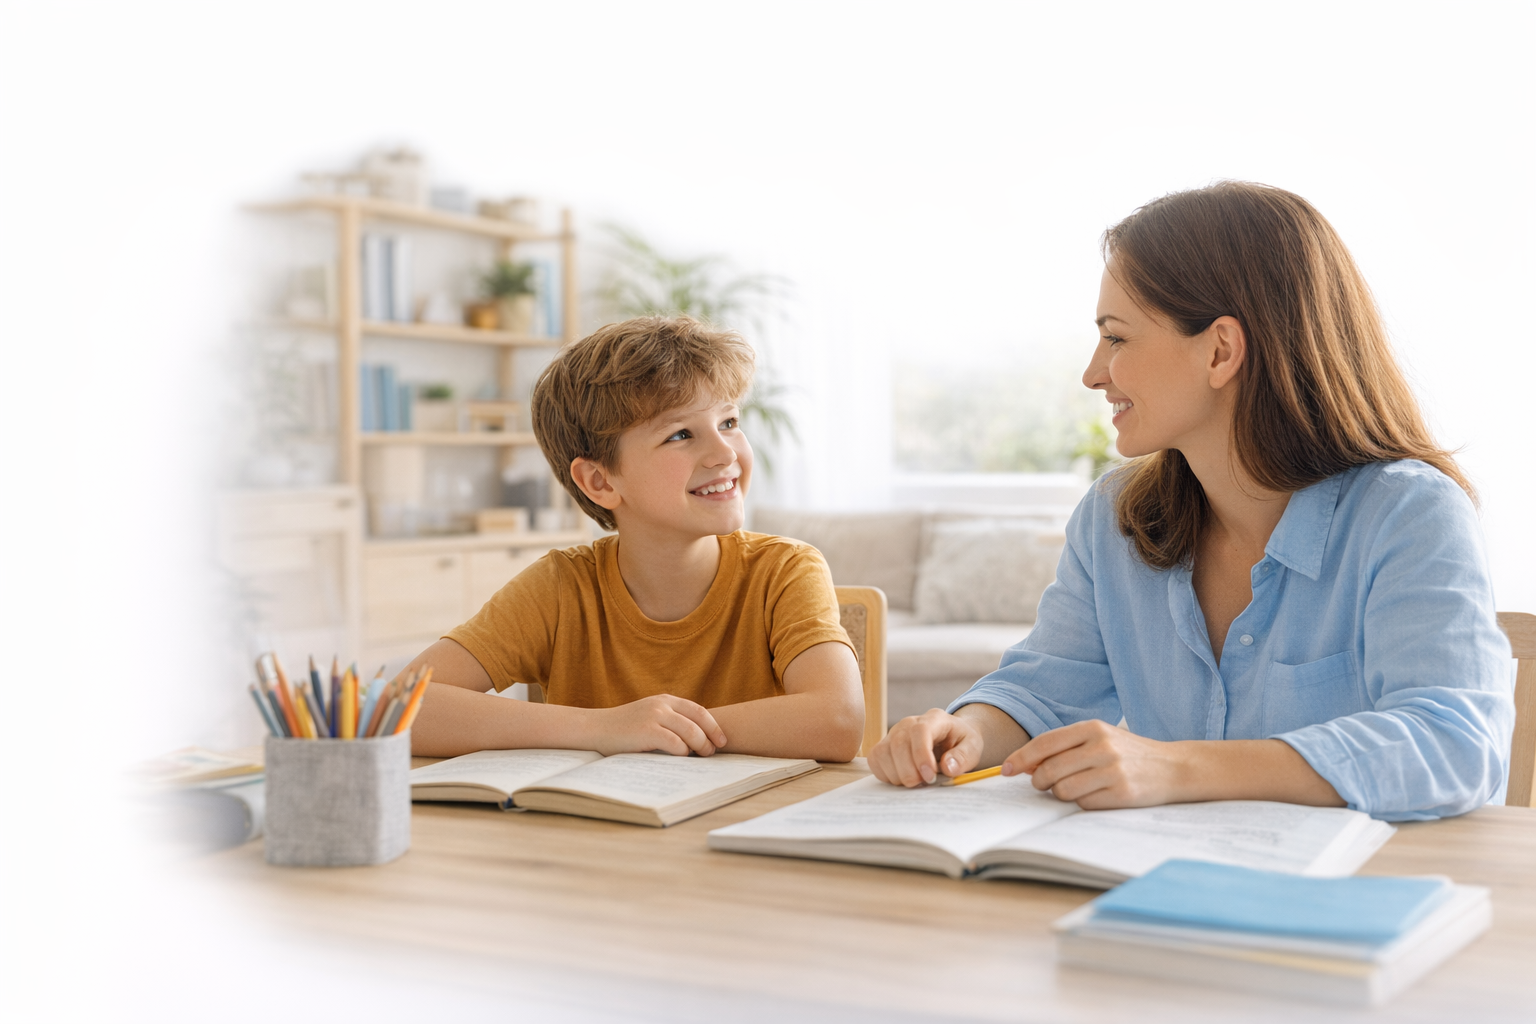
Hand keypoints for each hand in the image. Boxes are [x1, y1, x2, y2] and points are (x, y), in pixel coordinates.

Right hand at [590, 694, 727, 756]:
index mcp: (665, 700)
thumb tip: (698, 740)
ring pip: (690, 731)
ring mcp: (654, 716)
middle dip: (710, 738)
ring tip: (702, 757)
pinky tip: (681, 758)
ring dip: (700, 746)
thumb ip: (670, 720)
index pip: (698, 710)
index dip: (714, 725)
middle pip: (698, 720)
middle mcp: (662, 705)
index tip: (722, 740)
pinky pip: (675, 743)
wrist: (595, 728)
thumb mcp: (649, 716)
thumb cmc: (624, 729)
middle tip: (713, 752)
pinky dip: (682, 752)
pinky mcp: (646, 731)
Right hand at [869, 709, 983, 786]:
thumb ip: (963, 757)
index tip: (930, 776)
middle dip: (910, 771)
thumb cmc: (961, 742)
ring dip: (898, 775)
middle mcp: (909, 723)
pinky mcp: (884, 746)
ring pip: (883, 753)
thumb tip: (948, 767)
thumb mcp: (972, 747)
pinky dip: (886, 774)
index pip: (920, 731)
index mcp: (934, 719)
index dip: (921, 755)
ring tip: (916, 781)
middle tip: (925, 784)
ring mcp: (894, 733)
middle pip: (898, 744)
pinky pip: (875, 760)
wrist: (951, 738)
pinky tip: (903, 778)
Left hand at [1003, 720, 1186, 807]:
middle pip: (1049, 770)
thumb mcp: (1099, 739)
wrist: (1174, 767)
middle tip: (1046, 784)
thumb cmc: (1128, 753)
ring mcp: (1113, 771)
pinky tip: (1097, 795)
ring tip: (1076, 788)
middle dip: (1040, 781)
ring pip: (1063, 790)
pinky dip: (1083, 803)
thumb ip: (1065, 747)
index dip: (1021, 758)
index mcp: (1092, 728)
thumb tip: (1026, 765)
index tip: (1006, 770)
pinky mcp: (1122, 793)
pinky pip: (1084, 804)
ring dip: (1062, 794)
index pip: (1044, 743)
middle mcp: (1102, 747)